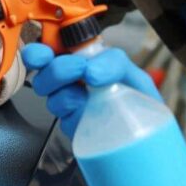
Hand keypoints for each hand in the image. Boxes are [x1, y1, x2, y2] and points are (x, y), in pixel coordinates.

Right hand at [21, 43, 161, 137]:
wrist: (147, 133)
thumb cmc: (138, 98)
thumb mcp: (131, 73)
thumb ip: (113, 62)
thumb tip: (91, 72)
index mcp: (80, 62)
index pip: (48, 52)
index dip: (38, 52)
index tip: (42, 55)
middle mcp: (70, 82)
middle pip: (43, 74)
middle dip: (57, 71)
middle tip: (79, 70)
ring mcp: (69, 105)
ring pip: (50, 97)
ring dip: (68, 95)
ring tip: (89, 97)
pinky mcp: (72, 127)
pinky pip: (64, 120)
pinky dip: (77, 116)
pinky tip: (90, 114)